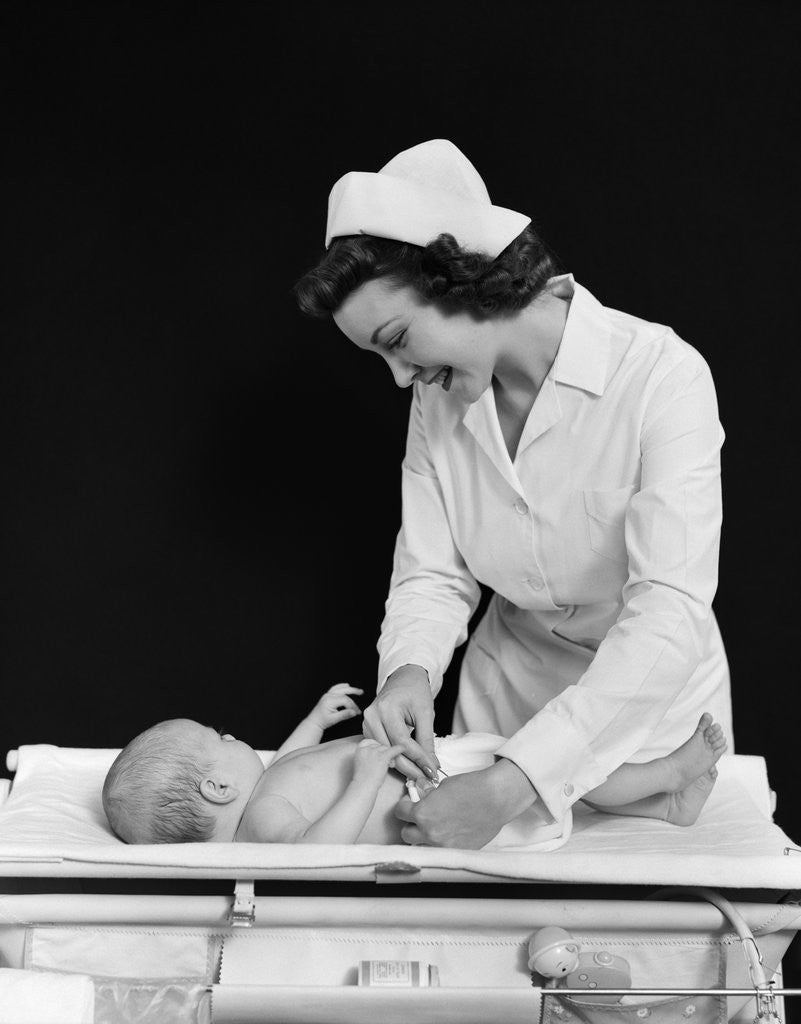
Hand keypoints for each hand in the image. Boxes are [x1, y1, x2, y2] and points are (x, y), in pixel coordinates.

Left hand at [308, 683, 363, 729]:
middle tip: (361, 693)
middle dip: (354, 692)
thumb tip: (353, 712)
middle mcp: (328, 696)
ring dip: (349, 688)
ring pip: (340, 688)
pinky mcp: (327, 696)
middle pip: (344, 692)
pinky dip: (341, 686)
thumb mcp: (334, 719)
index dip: (352, 706)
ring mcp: (327, 695)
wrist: (314, 722)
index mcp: (329, 701)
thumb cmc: (322, 721)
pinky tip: (346, 685)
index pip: (345, 700)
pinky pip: (335, 688)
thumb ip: (344, 715)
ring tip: (357, 690)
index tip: (356, 712)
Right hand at [353, 738, 404, 787]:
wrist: (364, 786)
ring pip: (386, 748)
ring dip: (389, 756)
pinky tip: (403, 748)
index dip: (375, 745)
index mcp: (359, 750)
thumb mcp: (361, 763)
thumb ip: (367, 755)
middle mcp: (367, 749)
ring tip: (390, 765)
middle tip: (385, 763)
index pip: (368, 741)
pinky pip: (394, 750)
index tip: (378, 750)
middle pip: (379, 745)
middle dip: (383, 752)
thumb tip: (380, 752)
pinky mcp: (383, 757)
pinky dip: (399, 749)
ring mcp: (375, 752)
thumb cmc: (363, 778)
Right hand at [362, 666, 437, 781]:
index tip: (432, 771)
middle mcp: (371, 716)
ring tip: (420, 772)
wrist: (404, 679)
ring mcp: (366, 723)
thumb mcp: (425, 713)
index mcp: (386, 708)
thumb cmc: (415, 691)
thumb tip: (430, 764)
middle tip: (427, 777)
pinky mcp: (367, 729)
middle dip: (411, 767)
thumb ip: (426, 739)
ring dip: (403, 765)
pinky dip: (394, 758)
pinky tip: (408, 763)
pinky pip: (381, 749)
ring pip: (384, 753)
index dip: (418, 758)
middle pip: (391, 751)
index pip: (402, 742)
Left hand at [394, 759, 537, 848]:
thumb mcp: (443, 787)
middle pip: (407, 834)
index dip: (405, 806)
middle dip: (411, 824)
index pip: (400, 813)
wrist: (496, 798)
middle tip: (420, 816)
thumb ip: (428, 797)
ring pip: (421, 846)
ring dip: (423, 837)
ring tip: (433, 827)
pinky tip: (448, 833)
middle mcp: (429, 833)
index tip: (410, 803)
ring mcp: (443, 846)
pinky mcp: (457, 852)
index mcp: (422, 813)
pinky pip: (440, 851)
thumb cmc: (471, 787)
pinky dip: (440, 844)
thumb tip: (421, 798)